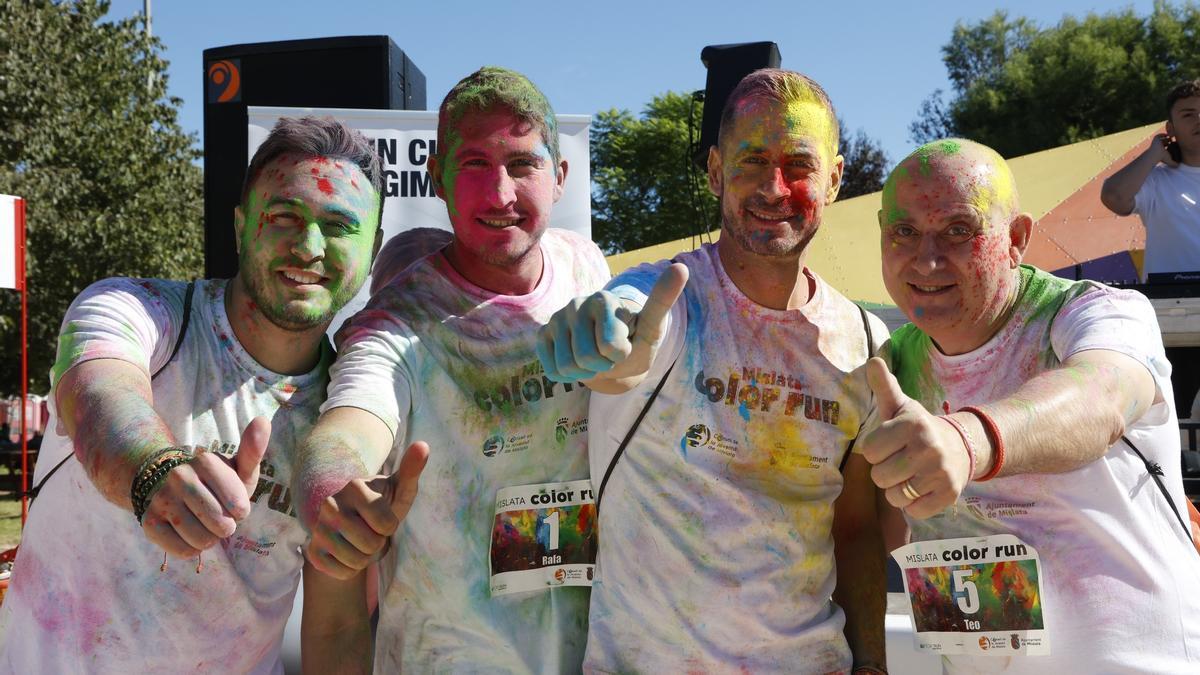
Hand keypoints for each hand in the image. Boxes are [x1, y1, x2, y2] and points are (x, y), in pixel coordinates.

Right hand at [141, 416, 270, 557]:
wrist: (167, 484)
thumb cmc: (214, 481)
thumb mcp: (236, 467)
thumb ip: (252, 450)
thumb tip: (263, 420)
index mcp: (205, 461)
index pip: (238, 505)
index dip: (240, 510)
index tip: (234, 503)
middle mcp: (179, 477)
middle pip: (221, 524)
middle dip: (226, 526)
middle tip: (219, 515)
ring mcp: (161, 499)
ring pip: (202, 540)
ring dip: (210, 538)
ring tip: (203, 523)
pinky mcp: (148, 522)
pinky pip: (184, 551)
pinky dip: (192, 548)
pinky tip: (188, 532)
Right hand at [306, 441, 428, 579]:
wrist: (354, 524)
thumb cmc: (384, 505)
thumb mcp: (400, 489)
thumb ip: (412, 469)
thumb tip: (423, 445)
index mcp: (353, 486)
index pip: (386, 525)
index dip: (390, 526)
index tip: (383, 517)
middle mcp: (330, 505)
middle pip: (370, 545)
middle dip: (378, 544)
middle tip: (371, 531)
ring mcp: (318, 528)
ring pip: (356, 562)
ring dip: (365, 558)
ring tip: (360, 541)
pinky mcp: (312, 551)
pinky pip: (342, 573)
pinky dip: (351, 569)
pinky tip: (348, 553)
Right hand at [537, 263, 687, 383]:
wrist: (613, 356)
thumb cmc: (634, 340)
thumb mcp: (652, 327)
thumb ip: (661, 301)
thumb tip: (681, 268)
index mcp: (604, 299)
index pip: (611, 347)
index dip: (621, 355)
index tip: (626, 343)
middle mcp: (577, 303)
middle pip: (587, 359)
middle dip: (603, 365)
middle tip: (609, 354)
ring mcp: (557, 318)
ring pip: (568, 366)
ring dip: (586, 372)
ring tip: (594, 357)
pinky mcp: (543, 335)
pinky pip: (553, 369)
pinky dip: (567, 376)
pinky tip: (576, 362)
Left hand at [858, 358, 971, 518]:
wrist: (963, 446)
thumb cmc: (919, 428)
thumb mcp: (902, 406)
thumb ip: (884, 386)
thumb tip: (872, 361)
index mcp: (912, 425)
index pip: (869, 451)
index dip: (876, 450)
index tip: (889, 445)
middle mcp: (928, 448)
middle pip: (879, 476)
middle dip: (885, 471)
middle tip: (900, 461)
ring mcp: (940, 473)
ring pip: (894, 496)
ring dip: (897, 490)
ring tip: (910, 475)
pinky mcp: (949, 495)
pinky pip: (913, 511)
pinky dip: (913, 504)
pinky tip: (922, 488)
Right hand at [1151, 132, 1178, 166]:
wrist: (1155, 154)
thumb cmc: (1161, 158)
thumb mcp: (1169, 161)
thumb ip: (1173, 163)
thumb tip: (1178, 166)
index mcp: (1162, 150)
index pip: (1166, 147)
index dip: (1170, 145)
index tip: (1174, 144)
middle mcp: (1159, 146)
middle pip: (1165, 142)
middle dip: (1169, 141)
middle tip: (1173, 140)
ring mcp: (1157, 142)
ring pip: (1163, 138)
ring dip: (1167, 137)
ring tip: (1172, 136)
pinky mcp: (1156, 139)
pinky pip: (1160, 135)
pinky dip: (1163, 134)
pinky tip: (1168, 134)